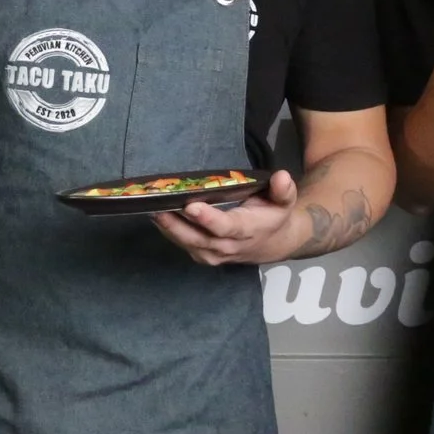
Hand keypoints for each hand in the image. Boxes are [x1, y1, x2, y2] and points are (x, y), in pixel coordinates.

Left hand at [151, 170, 315, 265]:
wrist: (273, 244)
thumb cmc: (273, 215)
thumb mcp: (284, 201)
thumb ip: (283, 190)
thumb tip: (281, 177)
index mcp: (247, 230)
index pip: (226, 227)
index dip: (208, 219)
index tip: (191, 206)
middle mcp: (228, 246)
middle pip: (199, 238)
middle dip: (177, 223)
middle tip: (156, 207)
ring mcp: (213, 253)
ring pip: (187, 243)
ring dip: (168, 227)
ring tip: (149, 208)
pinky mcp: (202, 255)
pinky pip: (183, 244)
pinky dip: (168, 231)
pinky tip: (155, 215)